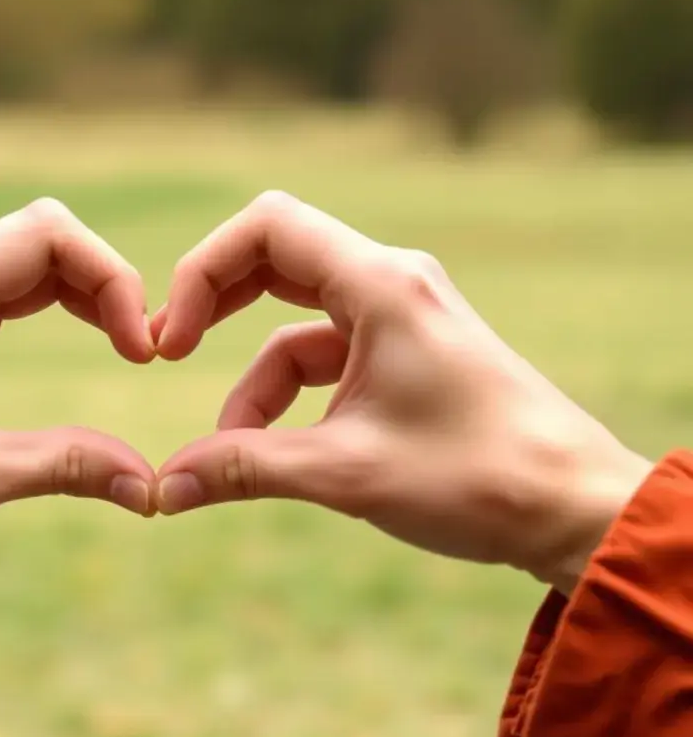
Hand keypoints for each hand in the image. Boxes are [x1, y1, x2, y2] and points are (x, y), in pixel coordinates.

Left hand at [0, 199, 155, 653]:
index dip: (113, 279)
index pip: (49, 235)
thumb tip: (149, 484)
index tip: (139, 351)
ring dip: (78, 297)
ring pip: (20, 266)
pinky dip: (45, 311)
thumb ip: (66, 465)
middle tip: (138, 353)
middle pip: (41, 241)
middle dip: (104, 285)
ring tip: (120, 348)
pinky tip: (69, 346)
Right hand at [154, 192, 652, 594]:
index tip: (173, 339)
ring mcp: (401, 320)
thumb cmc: (477, 478)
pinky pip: (326, 361)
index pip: (268, 226)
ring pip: (296, 328)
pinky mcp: (407, 358)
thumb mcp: (345, 473)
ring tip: (231, 452)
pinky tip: (277, 453)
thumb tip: (165, 487)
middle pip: (276, 261)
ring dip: (253, 384)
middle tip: (171, 354)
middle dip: (216, 308)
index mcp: (382, 286)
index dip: (203, 270)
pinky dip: (291, 399)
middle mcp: (391, 286)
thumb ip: (245, 469)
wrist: (571, 509)